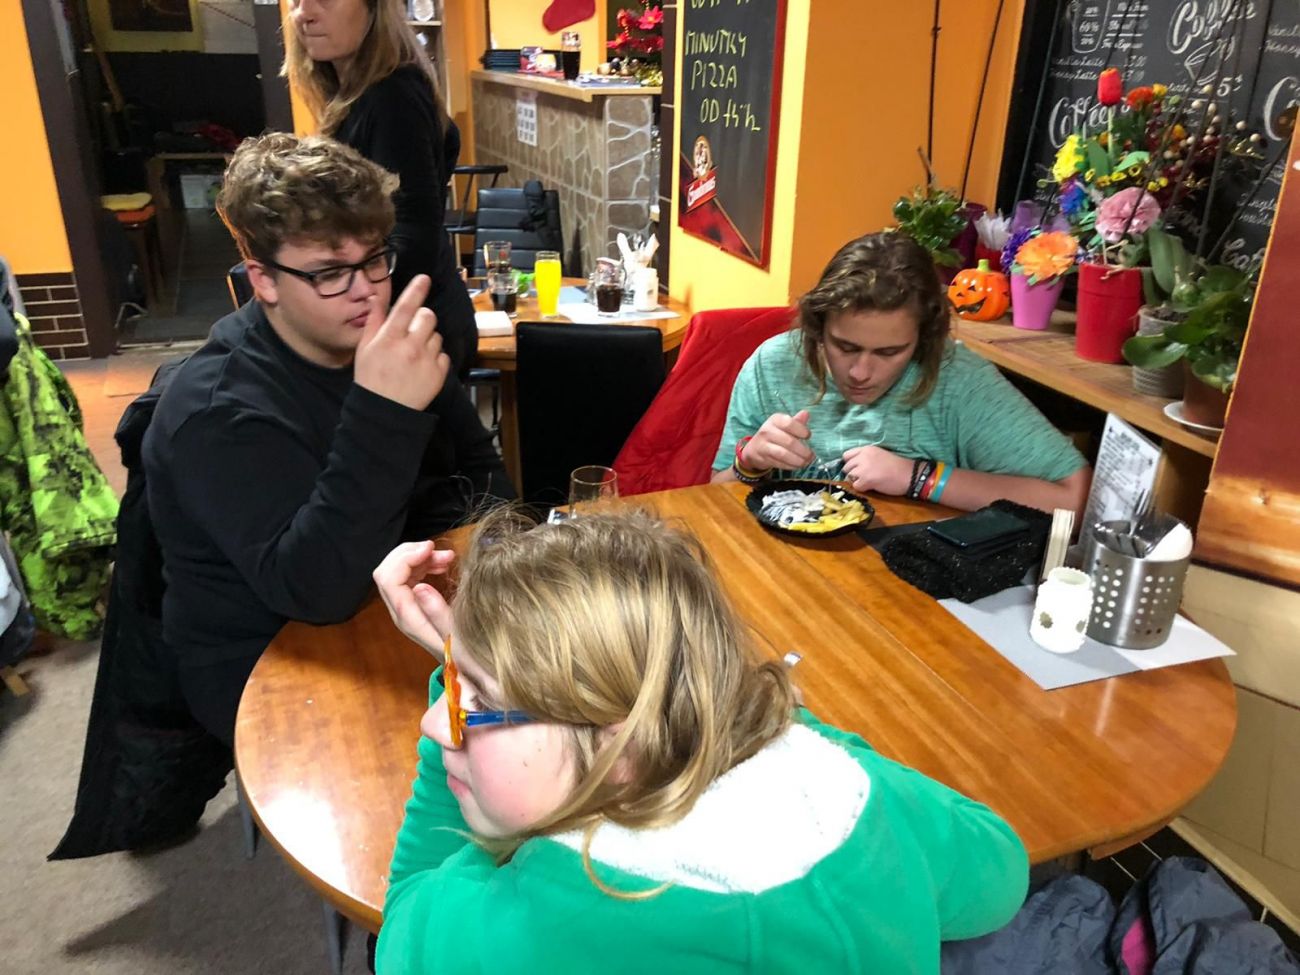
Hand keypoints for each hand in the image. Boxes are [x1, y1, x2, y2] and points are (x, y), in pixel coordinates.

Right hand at [353, 275, 449, 411]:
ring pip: (437, 336)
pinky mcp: (439, 374)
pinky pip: (444, 355)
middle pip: (428, 316)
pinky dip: (435, 358)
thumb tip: (377, 297)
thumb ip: (373, 321)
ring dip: (428, 340)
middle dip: (422, 319)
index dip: (416, 290)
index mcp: (389, 338)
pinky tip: (422, 367)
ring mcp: (427, 360)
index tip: (425, 279)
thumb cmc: (371, 378)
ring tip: (414, 355)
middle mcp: (410, 346)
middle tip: (413, 330)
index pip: (405, 307)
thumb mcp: (364, 348)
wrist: (385, 412)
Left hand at [373, 540, 455, 657]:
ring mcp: (407, 606)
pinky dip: (425, 564)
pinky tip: (443, 565)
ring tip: (448, 558)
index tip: (432, 549)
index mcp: (407, 617)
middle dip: (411, 553)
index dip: (405, 557)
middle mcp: (401, 610)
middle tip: (442, 552)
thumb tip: (420, 587)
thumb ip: (438, 613)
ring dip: (420, 557)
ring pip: (399, 570)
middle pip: (388, 570)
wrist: (467, 673)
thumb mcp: (457, 637)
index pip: (388, 578)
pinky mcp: (416, 603)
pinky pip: (411, 576)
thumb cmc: (465, 658)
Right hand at [741, 409, 815, 471]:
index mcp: (775, 420)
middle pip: (789, 442)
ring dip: (798, 460)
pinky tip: (797, 465)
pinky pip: (779, 463)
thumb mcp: (783, 425)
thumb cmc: (774, 435)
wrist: (754, 449)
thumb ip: (796, 421)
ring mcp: (763, 445)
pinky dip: (790, 466)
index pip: (789, 423)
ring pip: (783, 454)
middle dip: (803, 451)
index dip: (801, 430)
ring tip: (806, 462)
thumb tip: (806, 413)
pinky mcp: (763, 458)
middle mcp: (767, 431)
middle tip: (811, 455)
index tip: (808, 436)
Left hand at [840, 445, 913, 495]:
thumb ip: (865, 458)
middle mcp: (863, 457)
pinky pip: (856, 486)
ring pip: (849, 477)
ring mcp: (864, 468)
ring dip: (857, 481)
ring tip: (868, 482)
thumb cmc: (897, 466)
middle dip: (853, 473)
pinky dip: (862, 488)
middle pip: (846, 467)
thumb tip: (853, 466)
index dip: (850, 463)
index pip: (846, 455)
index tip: (857, 468)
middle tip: (864, 477)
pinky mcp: (866, 480)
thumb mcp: (879, 455)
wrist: (909, 475)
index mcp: (867, 449)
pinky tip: (872, 486)